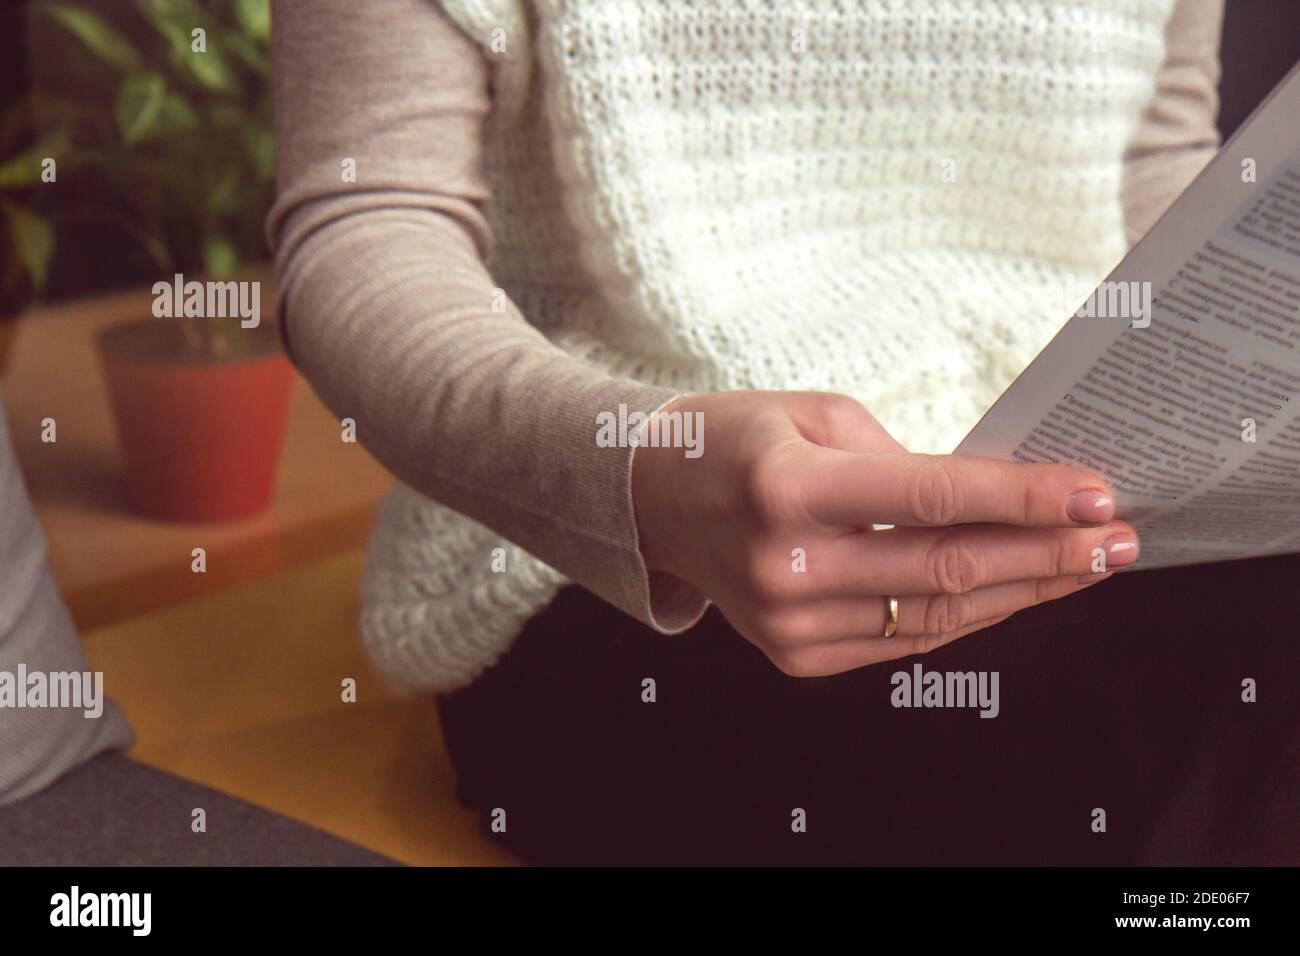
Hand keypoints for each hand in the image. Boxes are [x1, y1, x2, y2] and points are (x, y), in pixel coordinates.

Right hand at [631, 391, 1136, 676]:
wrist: (651, 500)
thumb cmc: (737, 439)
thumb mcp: (813, 414)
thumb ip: (903, 462)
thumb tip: (996, 506)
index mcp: (786, 487)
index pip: (932, 498)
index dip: (1024, 498)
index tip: (1098, 493)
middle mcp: (783, 565)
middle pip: (946, 568)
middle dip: (1045, 553)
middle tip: (1118, 537)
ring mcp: (786, 623)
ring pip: (934, 614)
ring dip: (1020, 591)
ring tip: (1085, 566)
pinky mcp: (794, 656)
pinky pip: (902, 639)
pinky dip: (966, 616)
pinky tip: (1014, 591)